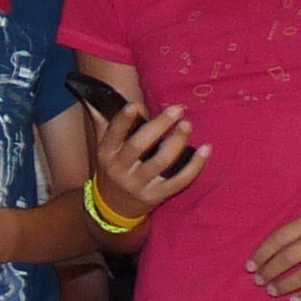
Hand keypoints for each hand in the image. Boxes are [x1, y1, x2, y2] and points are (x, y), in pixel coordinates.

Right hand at [93, 99, 203, 221]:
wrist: (114, 207)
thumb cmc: (114, 167)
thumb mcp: (104, 147)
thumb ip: (104, 121)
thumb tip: (95, 93)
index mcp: (106, 153)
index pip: (113, 135)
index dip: (123, 121)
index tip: (135, 105)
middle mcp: (120, 170)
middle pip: (139, 146)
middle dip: (158, 126)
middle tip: (177, 109)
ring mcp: (139, 185)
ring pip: (160, 163)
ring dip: (176, 143)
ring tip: (188, 125)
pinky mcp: (157, 196)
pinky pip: (179, 181)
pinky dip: (194, 166)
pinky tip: (206, 149)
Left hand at [248, 198, 300, 300]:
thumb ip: (298, 229)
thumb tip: (268, 252)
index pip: (280, 238)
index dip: (262, 254)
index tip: (250, 266)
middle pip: (289, 257)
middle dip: (269, 272)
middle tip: (258, 281)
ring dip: (284, 285)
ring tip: (272, 291)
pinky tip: (296, 300)